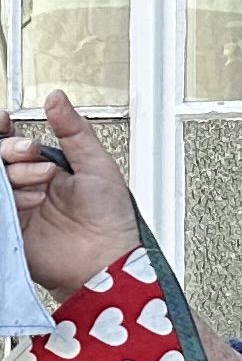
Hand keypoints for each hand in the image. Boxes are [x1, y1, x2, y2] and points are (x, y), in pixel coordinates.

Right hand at [0, 91, 142, 299]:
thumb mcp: (98, 166)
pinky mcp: (8, 227)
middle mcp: (27, 184)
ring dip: (16, 175)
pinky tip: (27, 200)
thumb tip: (57, 99)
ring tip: (42, 186)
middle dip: (12, 151)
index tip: (4, 119)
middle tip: (33, 155)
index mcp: (45, 166)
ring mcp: (16, 206)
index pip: (13, 141)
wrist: (109, 261)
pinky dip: (9, 198)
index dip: (5, 129)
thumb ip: (75, 132)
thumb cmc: (111, 220)